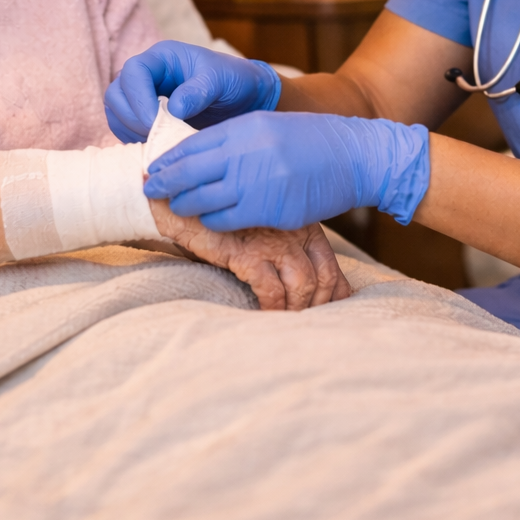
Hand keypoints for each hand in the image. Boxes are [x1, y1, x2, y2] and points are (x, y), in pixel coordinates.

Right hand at [105, 42, 280, 142]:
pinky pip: (123, 128)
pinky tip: (157, 146)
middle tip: (157, 135)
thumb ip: (200, 91)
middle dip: (132, 118)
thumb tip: (174, 108)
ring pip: (115, 112)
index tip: (157, 121)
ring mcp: (141, 95)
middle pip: (116, 93)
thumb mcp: (221, 81)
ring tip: (158, 142)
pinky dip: (134, 139)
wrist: (242, 99)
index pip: (133, 72)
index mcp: (162, 57)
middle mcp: (147, 74)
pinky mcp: (142, 115)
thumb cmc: (233, 81)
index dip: (139, 98)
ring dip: (130, 131)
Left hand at [145, 111, 430, 232]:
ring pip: (201, 199)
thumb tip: (196, 153)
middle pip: (188, 172)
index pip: (191, 145)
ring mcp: (255, 183)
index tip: (152, 167)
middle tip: (149, 191)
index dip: (167, 159)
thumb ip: (233, 138)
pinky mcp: (268, 210)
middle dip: (163, 184)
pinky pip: (225, 220)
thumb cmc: (310, 140)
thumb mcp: (268, 127)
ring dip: (184, 205)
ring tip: (175, 208)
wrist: (353, 157)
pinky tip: (209, 221)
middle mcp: (244, 154)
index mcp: (243, 128)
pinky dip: (212, 222)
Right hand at [151, 199, 350, 308]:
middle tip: (307, 320)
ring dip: (298, 308)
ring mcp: (270, 242)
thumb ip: (284, 242)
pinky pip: (271, 290)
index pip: (330, 261)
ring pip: (302, 284)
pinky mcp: (246, 253)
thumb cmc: (225, 215)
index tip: (331, 307)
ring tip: (287, 320)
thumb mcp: (262, 224)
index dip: (335, 290)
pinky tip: (266, 314)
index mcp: (300, 223)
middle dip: (319, 304)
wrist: (184, 199)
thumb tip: (301, 277)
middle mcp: (291, 231)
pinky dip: (272, 307)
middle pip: (322, 276)